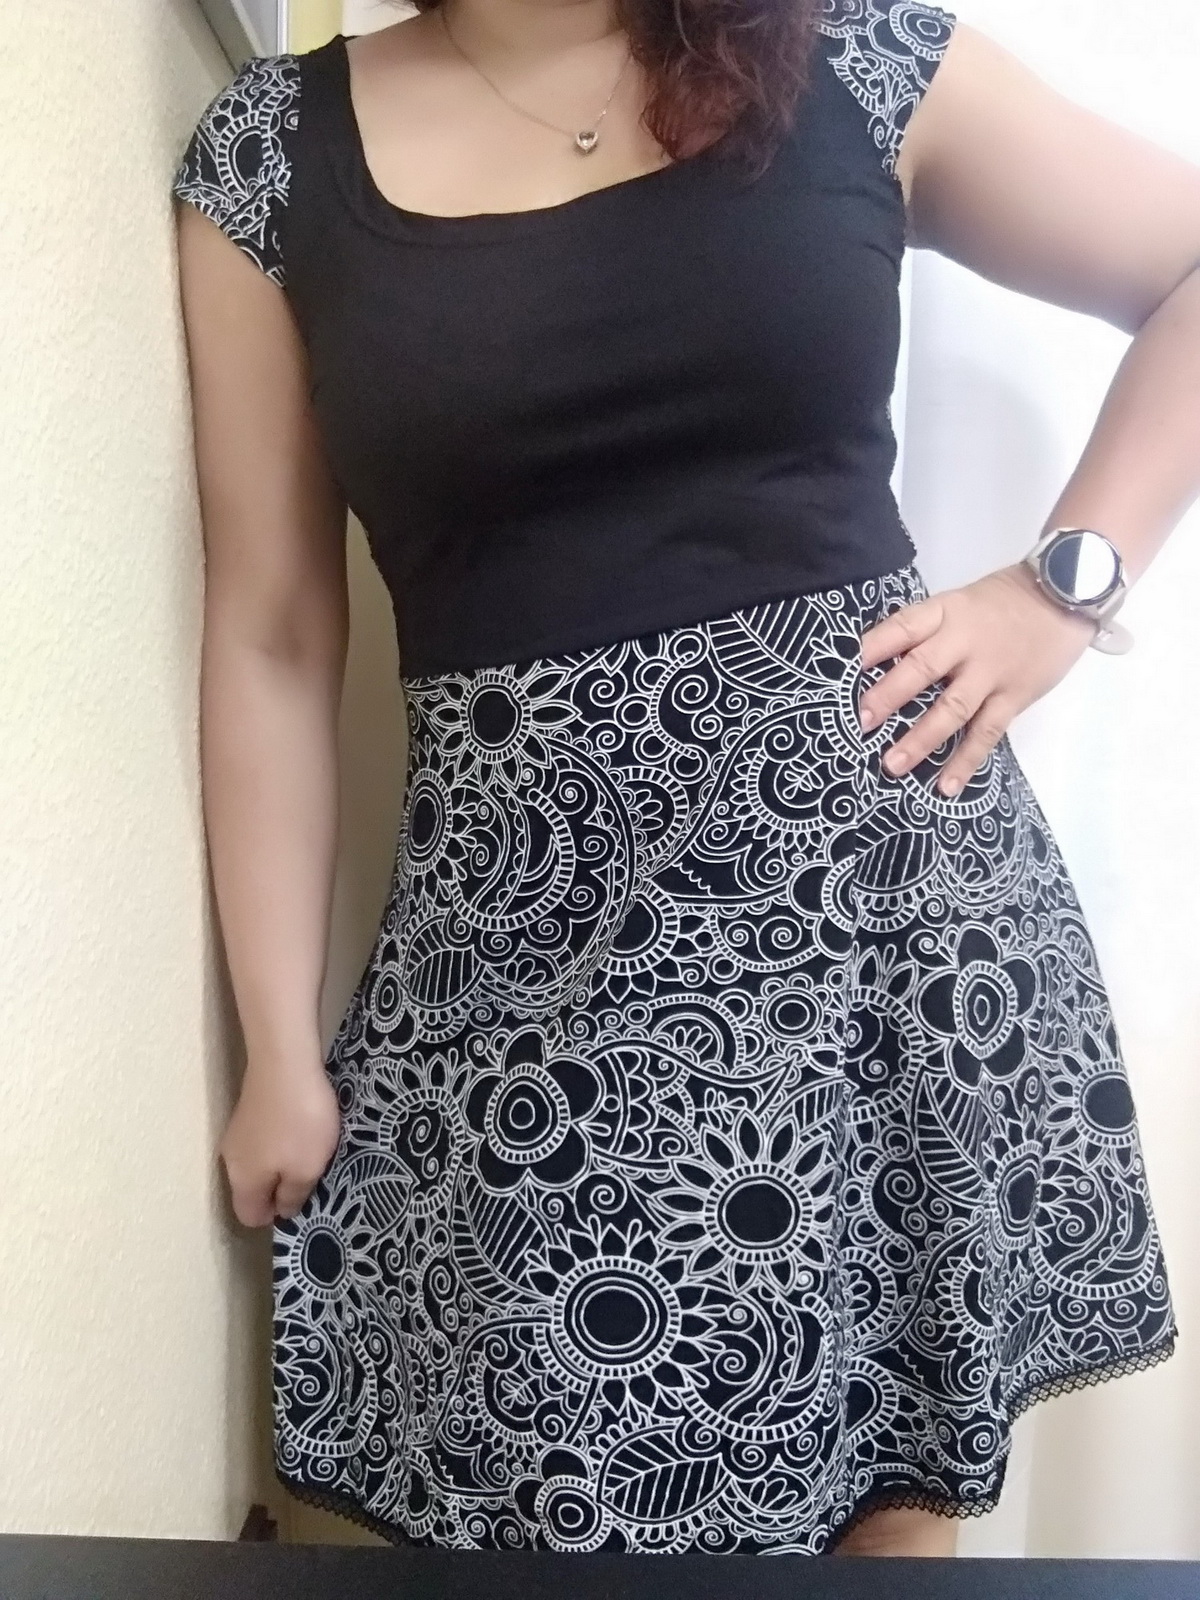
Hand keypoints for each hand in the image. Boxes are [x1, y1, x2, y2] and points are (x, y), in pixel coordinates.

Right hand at [220, 1051, 340, 1226]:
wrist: (285, 1060)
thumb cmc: (299, 1122)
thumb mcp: (306, 1169)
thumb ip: (293, 1196)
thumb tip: (281, 1211)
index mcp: (242, 1181)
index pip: (249, 1216)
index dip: (275, 1217)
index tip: (303, 1202)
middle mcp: (232, 1159)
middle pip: (254, 1189)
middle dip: (282, 1188)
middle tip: (314, 1175)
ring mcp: (238, 1131)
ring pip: (261, 1161)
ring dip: (285, 1160)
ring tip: (313, 1148)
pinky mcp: (250, 1108)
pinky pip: (265, 1138)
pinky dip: (283, 1138)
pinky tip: (303, 1124)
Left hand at [858, 562, 1098, 796]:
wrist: (1067, 595)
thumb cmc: (1004, 601)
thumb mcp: (960, 602)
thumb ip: (926, 631)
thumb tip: (877, 664)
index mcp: (946, 612)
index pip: (902, 627)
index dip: (872, 648)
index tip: (844, 670)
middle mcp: (965, 642)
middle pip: (922, 669)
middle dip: (888, 697)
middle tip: (860, 723)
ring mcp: (991, 672)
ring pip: (952, 709)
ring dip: (920, 740)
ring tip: (891, 765)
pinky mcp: (1014, 697)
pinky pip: (987, 733)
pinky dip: (966, 761)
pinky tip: (946, 786)